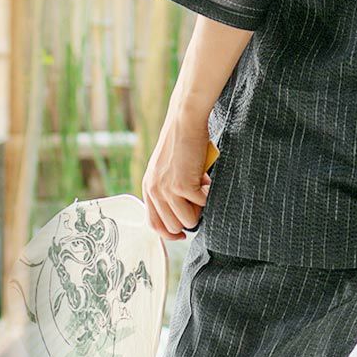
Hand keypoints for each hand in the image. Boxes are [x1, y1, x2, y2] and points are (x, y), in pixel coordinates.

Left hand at [142, 102, 213, 239]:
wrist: (184, 122)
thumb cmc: (181, 144)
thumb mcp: (166, 170)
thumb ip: (169, 190)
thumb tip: (186, 215)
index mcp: (148, 187)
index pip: (154, 224)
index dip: (169, 233)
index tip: (182, 234)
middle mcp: (153, 191)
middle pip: (172, 227)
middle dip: (189, 219)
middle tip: (198, 201)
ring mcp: (166, 190)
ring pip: (187, 221)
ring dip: (200, 209)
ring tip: (202, 189)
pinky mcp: (182, 185)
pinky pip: (201, 205)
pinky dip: (208, 196)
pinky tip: (207, 181)